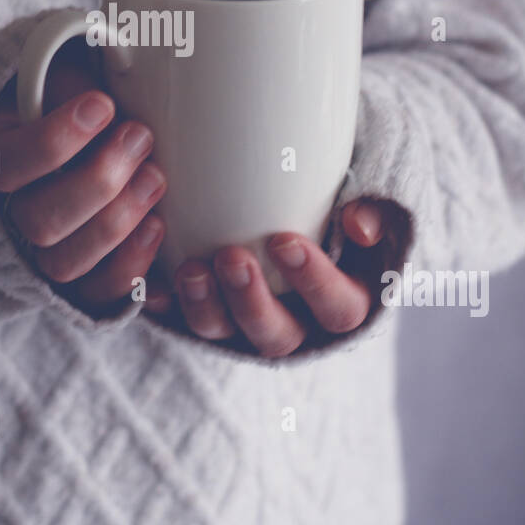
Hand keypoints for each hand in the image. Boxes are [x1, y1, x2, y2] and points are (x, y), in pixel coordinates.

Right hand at [0, 43, 167, 313]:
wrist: (70, 140)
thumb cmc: (69, 98)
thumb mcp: (60, 72)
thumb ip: (77, 64)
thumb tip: (137, 34)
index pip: (8, 162)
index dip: (56, 139)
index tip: (104, 104)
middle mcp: (6, 210)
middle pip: (39, 221)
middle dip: (99, 181)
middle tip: (141, 135)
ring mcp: (38, 251)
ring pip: (64, 263)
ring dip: (117, 222)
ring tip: (156, 176)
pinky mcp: (75, 278)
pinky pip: (94, 292)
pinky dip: (129, 268)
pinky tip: (157, 226)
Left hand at [143, 199, 398, 357]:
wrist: (295, 190)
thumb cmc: (340, 189)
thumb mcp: (371, 191)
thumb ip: (377, 202)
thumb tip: (358, 223)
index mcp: (345, 298)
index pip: (339, 309)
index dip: (314, 283)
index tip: (285, 241)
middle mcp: (295, 320)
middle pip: (276, 336)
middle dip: (251, 302)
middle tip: (231, 257)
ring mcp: (245, 319)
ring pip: (223, 333)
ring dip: (205, 307)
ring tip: (190, 270)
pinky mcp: (207, 307)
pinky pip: (178, 318)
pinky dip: (162, 304)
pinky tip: (147, 285)